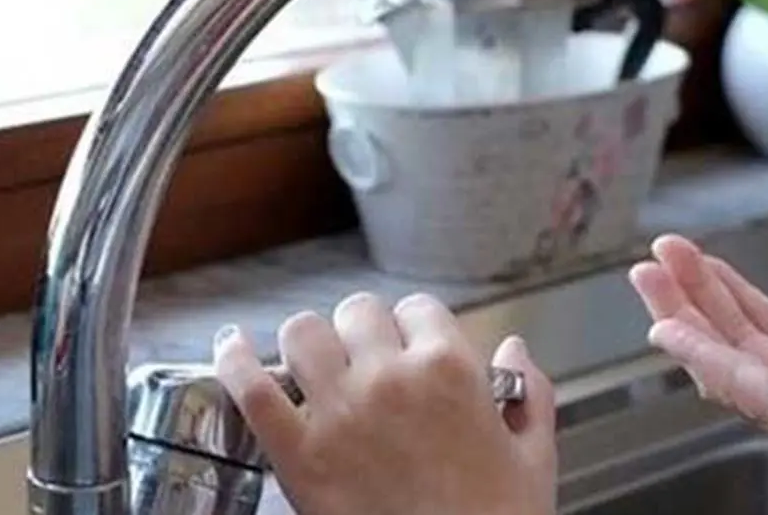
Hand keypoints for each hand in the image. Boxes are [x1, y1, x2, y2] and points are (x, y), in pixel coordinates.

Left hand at [214, 292, 556, 514]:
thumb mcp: (534, 458)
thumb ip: (531, 394)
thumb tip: (514, 352)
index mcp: (450, 371)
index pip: (419, 309)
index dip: (414, 327)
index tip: (411, 347)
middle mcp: (391, 379)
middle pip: (358, 311)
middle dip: (361, 330)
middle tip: (363, 358)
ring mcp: (339, 412)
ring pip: (302, 333)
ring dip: (307, 342)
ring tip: (312, 360)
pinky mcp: (297, 454)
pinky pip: (252, 387)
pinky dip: (235, 361)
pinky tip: (233, 349)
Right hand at [628, 234, 767, 472]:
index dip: (729, 296)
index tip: (695, 262)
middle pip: (739, 344)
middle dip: (693, 300)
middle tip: (652, 261)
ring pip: (726, 361)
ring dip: (682, 317)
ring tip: (646, 275)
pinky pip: (737, 381)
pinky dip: (697, 351)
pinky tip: (666, 325)